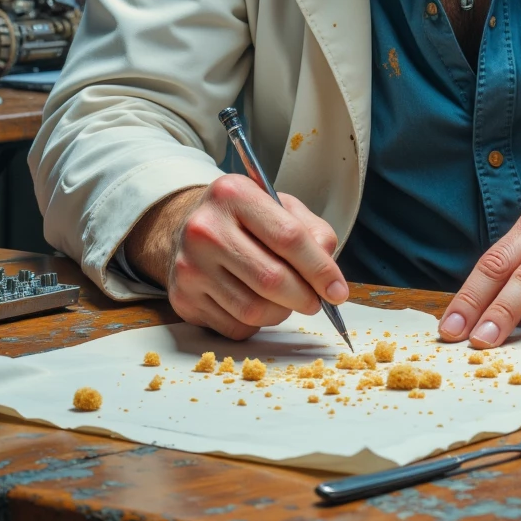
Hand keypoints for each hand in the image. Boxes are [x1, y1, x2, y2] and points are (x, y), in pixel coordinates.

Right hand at [126, 175, 348, 338]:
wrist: (186, 227)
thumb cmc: (243, 218)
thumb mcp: (281, 207)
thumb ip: (313, 232)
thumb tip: (330, 277)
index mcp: (233, 194)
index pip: (288, 237)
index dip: (320, 269)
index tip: (338, 291)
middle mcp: (205, 228)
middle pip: (271, 279)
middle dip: (304, 297)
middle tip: (316, 301)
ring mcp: (189, 266)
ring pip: (253, 310)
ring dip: (281, 312)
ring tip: (285, 299)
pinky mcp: (183, 298)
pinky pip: (235, 326)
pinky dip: (256, 323)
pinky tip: (254, 301)